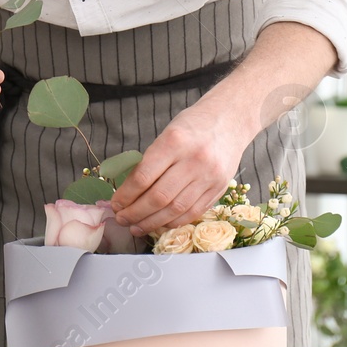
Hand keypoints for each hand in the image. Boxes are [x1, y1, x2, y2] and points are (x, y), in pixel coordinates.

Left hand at [108, 102, 249, 236]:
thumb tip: (129, 191)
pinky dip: (173, 222)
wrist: (230, 120)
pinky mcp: (219, 188)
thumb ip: (151, 160)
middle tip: (122, 219)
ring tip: (136, 227)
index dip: (126, 195)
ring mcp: (209, 176)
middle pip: (159, 197)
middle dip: (135, 213)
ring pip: (175, 209)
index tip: (116, 203)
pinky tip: (159, 224)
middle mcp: (194, 160)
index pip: (144, 176)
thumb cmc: (193, 125)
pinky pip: (193, 212)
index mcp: (175, 141)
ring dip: (152, 223)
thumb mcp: (167, 133)